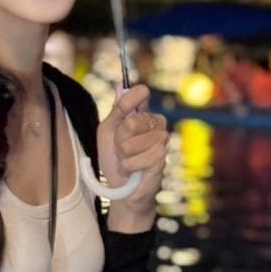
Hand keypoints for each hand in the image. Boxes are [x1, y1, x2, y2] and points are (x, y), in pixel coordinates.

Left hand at [96, 83, 168, 212]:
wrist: (122, 187)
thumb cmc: (114, 158)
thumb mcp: (108, 131)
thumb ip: (116, 110)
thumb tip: (120, 84)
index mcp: (141, 113)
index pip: (140, 94)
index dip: (130, 100)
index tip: (122, 112)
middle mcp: (155, 122)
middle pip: (131, 122)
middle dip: (119, 139)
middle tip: (121, 149)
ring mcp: (161, 139)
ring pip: (133, 141)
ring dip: (124, 155)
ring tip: (128, 160)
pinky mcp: (162, 157)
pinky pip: (140, 156)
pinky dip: (131, 166)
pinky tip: (135, 170)